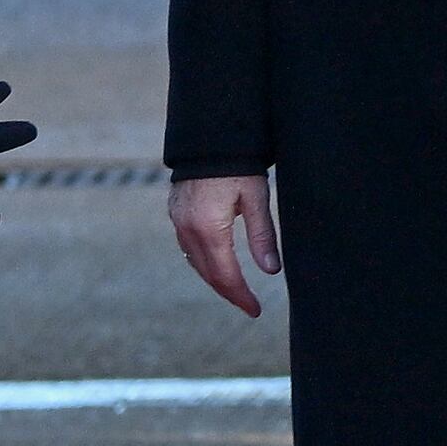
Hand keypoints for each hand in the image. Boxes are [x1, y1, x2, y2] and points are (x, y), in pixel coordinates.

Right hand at [171, 173, 280, 316]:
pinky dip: (203, 261)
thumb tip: (271, 272)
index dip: (240, 296)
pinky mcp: (175, 212)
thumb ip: (263, 235)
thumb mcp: (256, 197)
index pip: (225, 275)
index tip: (255, 310)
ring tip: (236, 290)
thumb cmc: (237, 163)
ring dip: (215, 279)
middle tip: (249, 305)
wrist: (208, 135)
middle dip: (229, 292)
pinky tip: (217, 264)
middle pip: (208, 273)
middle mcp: (187, 229)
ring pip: (195, 262)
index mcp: (209, 228)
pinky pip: (188, 247)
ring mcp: (178, 220)